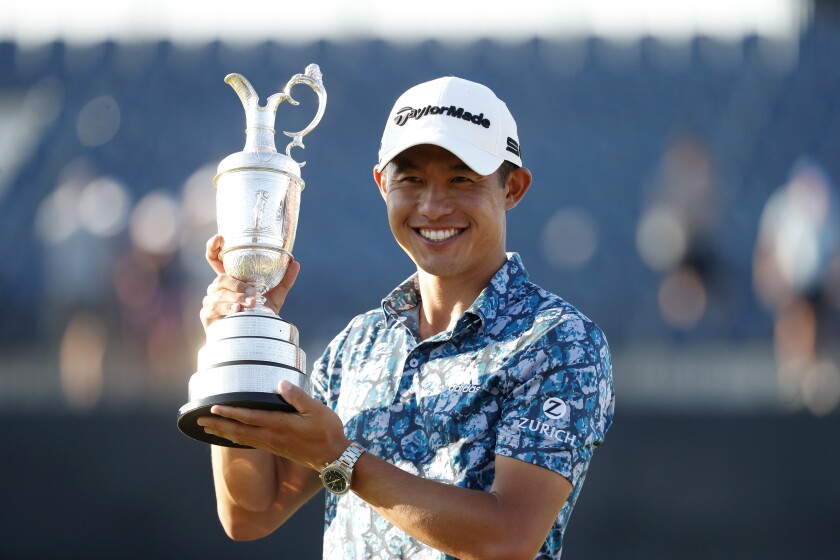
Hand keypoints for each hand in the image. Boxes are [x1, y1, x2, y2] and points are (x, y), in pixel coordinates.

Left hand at [197, 380, 349, 471]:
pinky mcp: (276, 449)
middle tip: (199, 421)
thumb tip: (281, 383)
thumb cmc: (327, 432)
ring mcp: (273, 445)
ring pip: (241, 439)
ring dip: (223, 433)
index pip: (249, 417)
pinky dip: (236, 438)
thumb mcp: (317, 410)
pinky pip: (250, 443)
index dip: (230, 412)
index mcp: (280, 425)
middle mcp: (272, 437)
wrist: (334, 457)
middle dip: (218, 425)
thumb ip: (298, 397)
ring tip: (208, 428)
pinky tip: (231, 437)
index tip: (213, 408)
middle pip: (239, 431)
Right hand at [200, 234, 300, 329]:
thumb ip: (284, 280)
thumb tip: (295, 263)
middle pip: (220, 278)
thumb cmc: (258, 315)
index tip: (220, 238)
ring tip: (249, 304)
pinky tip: (236, 311)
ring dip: (235, 298)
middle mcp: (218, 287)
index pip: (215, 258)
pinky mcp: (207, 314)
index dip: (214, 246)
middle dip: (237, 284)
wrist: (252, 339)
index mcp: (230, 278)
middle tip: (253, 293)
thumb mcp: (274, 296)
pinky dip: (226, 308)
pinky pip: (214, 307)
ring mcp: (211, 300)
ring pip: (218, 293)